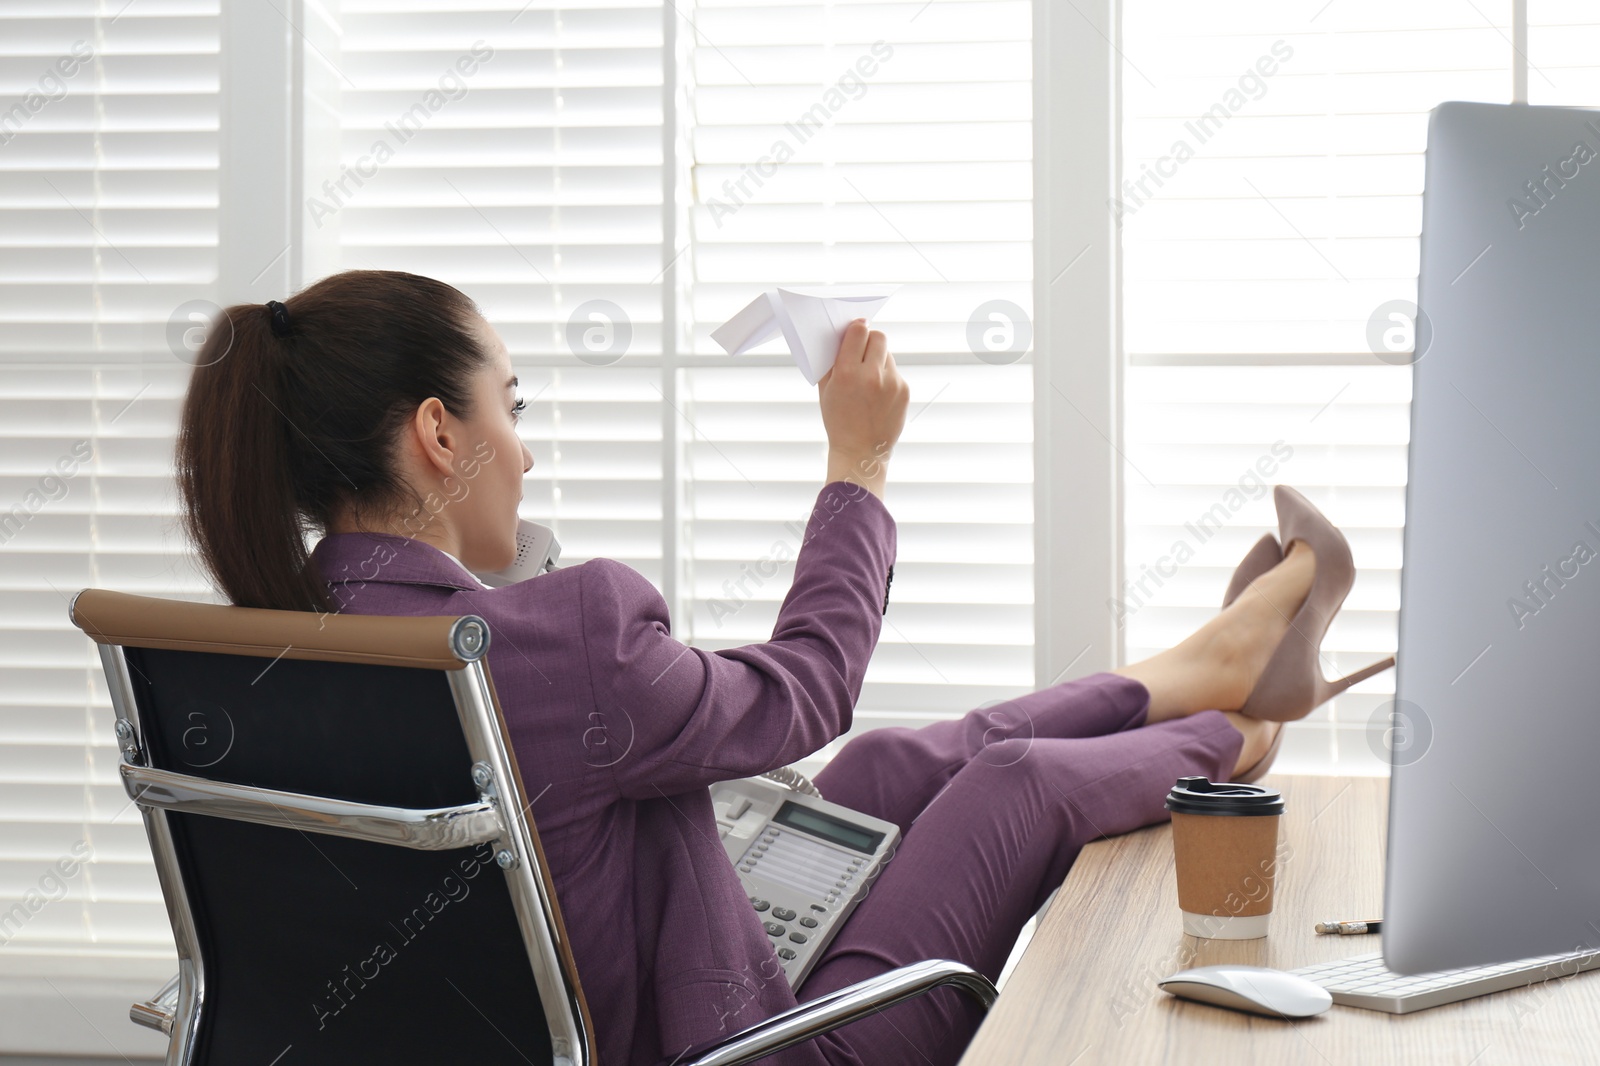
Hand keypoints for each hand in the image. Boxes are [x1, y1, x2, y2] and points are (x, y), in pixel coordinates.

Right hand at [817, 320, 908, 498]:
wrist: (860, 452)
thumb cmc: (838, 421)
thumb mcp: (826, 391)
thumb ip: (832, 362)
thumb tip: (842, 336)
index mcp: (846, 373)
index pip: (858, 331)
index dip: (857, 327)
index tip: (856, 329)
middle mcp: (871, 375)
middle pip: (878, 336)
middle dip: (870, 339)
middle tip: (863, 350)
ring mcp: (891, 383)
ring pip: (888, 354)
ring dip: (878, 359)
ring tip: (868, 380)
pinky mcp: (904, 391)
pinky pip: (895, 372)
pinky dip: (887, 377)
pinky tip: (878, 395)